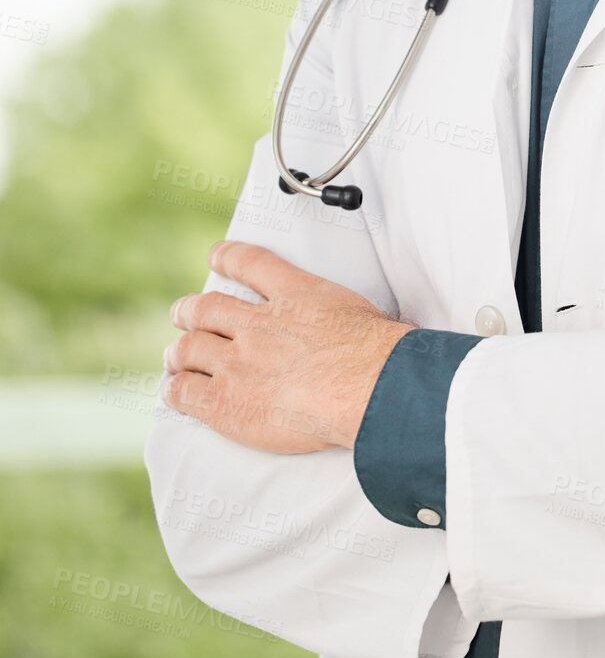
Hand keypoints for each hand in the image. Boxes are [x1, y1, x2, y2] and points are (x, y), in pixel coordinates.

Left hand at [162, 241, 413, 453]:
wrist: (367, 385)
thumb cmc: (377, 354)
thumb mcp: (359, 313)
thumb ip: (338, 315)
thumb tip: (351, 328)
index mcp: (294, 294)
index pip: (251, 263)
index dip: (228, 257)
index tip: (216, 255)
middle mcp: (259, 324)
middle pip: (208, 308)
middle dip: (189, 311)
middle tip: (181, 313)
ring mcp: (238, 362)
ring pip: (191, 347)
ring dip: (178, 350)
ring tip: (174, 355)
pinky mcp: (227, 402)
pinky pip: (186, 392)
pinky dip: (176, 389)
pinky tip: (174, 390)